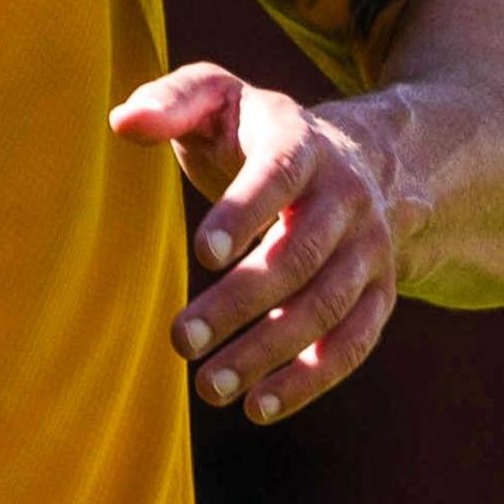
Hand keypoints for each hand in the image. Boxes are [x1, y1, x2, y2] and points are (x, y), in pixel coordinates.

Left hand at [109, 62, 409, 423]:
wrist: (362, 158)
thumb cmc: (257, 129)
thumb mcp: (216, 95)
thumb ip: (170, 101)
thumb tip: (122, 123)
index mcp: (301, 144)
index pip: (277, 177)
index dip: (243, 213)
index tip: (201, 253)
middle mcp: (347, 200)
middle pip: (299, 257)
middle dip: (240, 302)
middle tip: (180, 340)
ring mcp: (369, 251)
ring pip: (326, 308)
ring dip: (270, 353)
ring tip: (208, 388)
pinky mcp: (380, 295)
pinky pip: (354, 343)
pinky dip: (310, 380)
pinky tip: (258, 407)